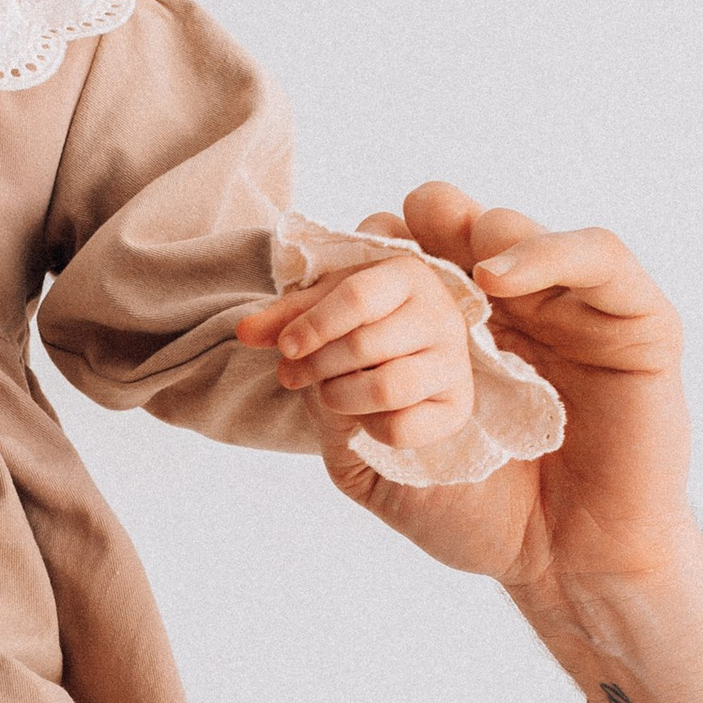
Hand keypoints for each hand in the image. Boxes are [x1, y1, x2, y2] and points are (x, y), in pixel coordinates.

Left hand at [235, 244, 474, 459]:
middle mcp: (441, 314)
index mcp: (409, 274)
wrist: (397, 364)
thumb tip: (244, 332)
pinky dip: (370, 427)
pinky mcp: (457, 407)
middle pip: (365, 345)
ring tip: (327, 393)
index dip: (313, 325)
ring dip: (340, 397)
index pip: (358, 296)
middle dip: (316, 366)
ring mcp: (454, 362)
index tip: (285, 347)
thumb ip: (283, 319)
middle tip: (292, 374)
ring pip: (387, 388)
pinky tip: (363, 415)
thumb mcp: (319, 312)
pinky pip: (403, 428)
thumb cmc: (356, 327)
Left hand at [286, 191, 685, 592]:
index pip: (383, 266)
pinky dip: (543, 251)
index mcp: (439, 329)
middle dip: (384, 246)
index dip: (330, 276)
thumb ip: (333, 404)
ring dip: (458, 238)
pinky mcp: (630, 320)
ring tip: (434, 281)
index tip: (277, 325)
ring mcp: (564, 306)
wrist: (562, 570)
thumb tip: (285, 341)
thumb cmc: (478, 517)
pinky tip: (495, 279)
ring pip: (506, 226)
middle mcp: (498, 305)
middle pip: (436, 226)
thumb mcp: (378, 465)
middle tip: (351, 289)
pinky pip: (598, 255)